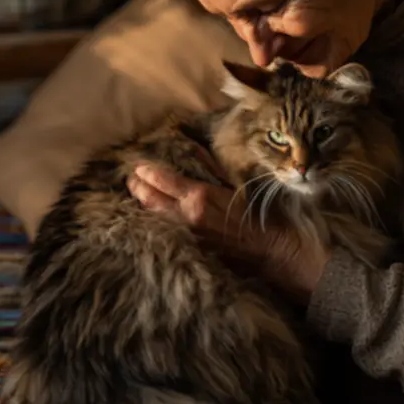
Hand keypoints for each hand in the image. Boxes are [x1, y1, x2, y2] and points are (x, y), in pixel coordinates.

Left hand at [127, 162, 331, 302]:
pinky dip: (155, 222)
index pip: (163, 180)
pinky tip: (152, 217)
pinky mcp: (191, 251)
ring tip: (136, 194)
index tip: (138, 165)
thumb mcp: (236, 184)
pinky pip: (166, 233)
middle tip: (131, 178)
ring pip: (154, 218)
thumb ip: (212, 167)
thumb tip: (194, 150)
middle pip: (150, 200)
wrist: (273, 253)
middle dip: (137, 187)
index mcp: (198, 197)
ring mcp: (187, 237)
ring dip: (143, 204)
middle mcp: (187, 218)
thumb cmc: (260, 215)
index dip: (147, 171)